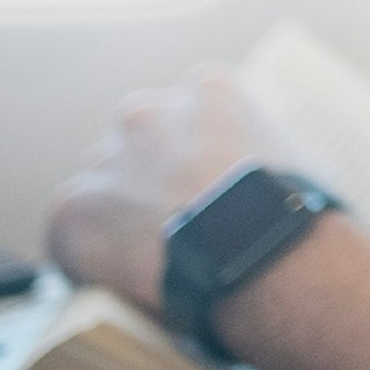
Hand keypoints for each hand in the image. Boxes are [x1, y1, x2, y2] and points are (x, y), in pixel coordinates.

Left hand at [46, 66, 303, 313]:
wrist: (256, 253)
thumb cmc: (292, 211)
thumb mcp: (301, 156)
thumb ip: (271, 149)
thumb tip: (274, 172)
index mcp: (207, 91)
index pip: (193, 106)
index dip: (200, 146)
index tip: (208, 177)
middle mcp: (149, 113)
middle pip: (138, 139)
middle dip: (151, 172)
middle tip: (175, 218)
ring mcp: (107, 159)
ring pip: (100, 184)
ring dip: (117, 211)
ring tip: (145, 257)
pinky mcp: (73, 208)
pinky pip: (68, 232)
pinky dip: (85, 255)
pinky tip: (113, 278)